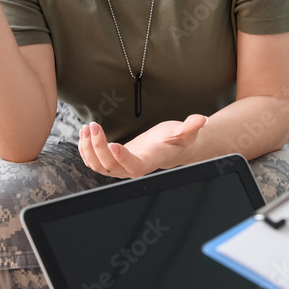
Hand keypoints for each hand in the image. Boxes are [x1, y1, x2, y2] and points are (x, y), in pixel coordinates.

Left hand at [77, 115, 207, 177]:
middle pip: (110, 167)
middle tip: (94, 125)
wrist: (170, 147)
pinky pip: (94, 162)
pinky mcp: (113, 162)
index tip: (114, 144)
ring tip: (87, 127)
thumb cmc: (177, 140)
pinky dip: (86, 149)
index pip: (135, 166)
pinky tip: (85, 133)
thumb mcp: (186, 132)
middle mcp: (133, 168)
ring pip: (98, 166)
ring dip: (88, 148)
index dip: (123, 159)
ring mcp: (121, 167)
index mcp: (150, 161)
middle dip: (98, 147)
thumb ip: (191, 126)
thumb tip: (202, 119)